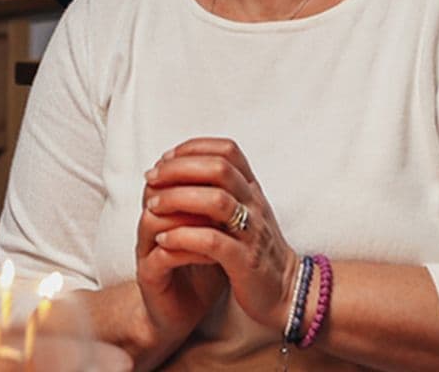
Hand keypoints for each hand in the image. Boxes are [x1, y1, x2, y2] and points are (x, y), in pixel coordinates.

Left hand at [145, 137, 299, 333]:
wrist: (288, 291)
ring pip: (217, 201)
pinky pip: (213, 243)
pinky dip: (184, 237)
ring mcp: (252, 232)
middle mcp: (254, 204)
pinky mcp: (245, 262)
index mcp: (252, 189)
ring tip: (152, 205)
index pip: (227, 151)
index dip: (194, 148)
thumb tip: (180, 166)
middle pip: (219, 169)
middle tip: (151, 178)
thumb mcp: (245, 211)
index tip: (165, 158)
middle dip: (179, 169)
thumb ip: (222, 189)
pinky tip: (163, 239)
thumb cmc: (256, 249)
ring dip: (178, 199)